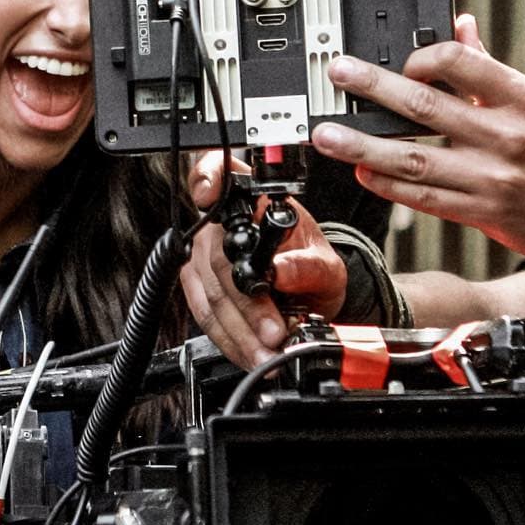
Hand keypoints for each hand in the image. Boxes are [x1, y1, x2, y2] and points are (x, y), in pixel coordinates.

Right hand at [181, 152, 347, 368]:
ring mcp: (204, 255)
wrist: (310, 293)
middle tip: (274, 330)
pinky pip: (206, 317)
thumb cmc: (312, 266)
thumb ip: (309, 266)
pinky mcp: (198, 287)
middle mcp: (222, 224)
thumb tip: (282, 272)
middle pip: (219, 258)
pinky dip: (231, 340)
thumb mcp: (327, 265)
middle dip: (248, 304)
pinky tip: (251, 352)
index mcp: (255, 200)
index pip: (221, 171)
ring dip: (240, 331)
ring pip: (211, 294)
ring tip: (267, 350)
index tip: (209, 194)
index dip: (208, 176)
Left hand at [309, 20, 524, 275]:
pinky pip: (425, 198)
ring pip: (413, 159)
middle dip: (372, 88)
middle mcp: (507, 135)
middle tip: (338, 73)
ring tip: (327, 134)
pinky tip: (363, 173)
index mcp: (524, 97)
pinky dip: (389, 186)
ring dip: (363, 146)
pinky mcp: (486, 213)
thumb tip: (460, 24)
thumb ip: (492, 68)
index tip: (404, 60)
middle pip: (425, 107)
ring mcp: (494, 178)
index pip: (461, 61)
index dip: (422, 56)